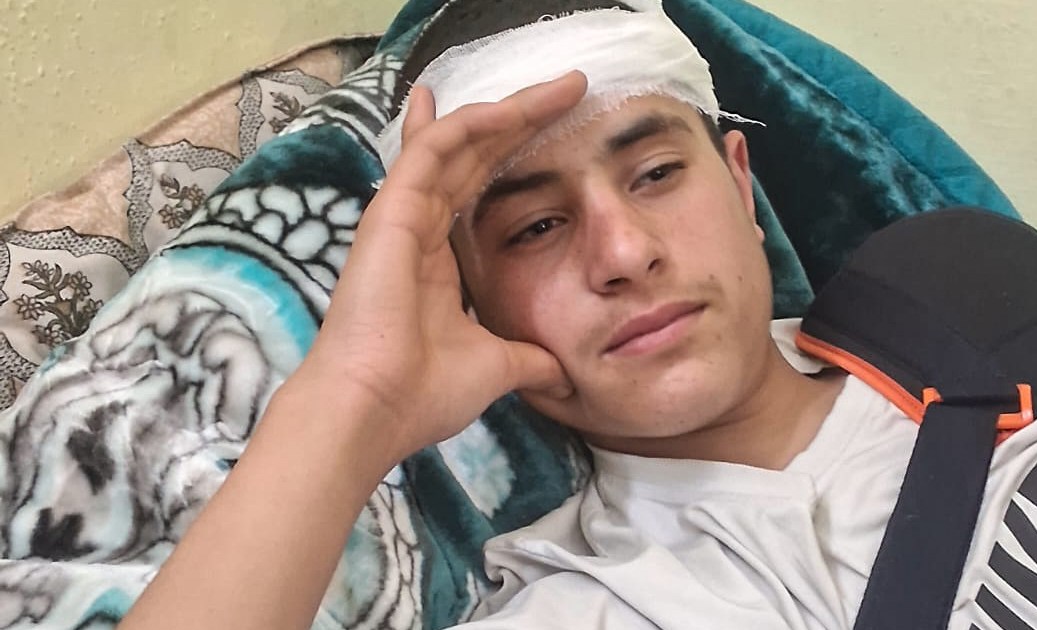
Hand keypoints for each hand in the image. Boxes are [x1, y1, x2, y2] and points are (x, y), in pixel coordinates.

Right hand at [289, 72, 586, 474]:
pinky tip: (509, 109)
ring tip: (558, 87)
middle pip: (472, 156)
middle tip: (568, 88)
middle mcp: (419, 229)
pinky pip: (432, 153)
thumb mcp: (496, 367)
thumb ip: (528, 360)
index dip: (511, 154)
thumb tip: (563, 372)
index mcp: (439, 261)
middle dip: (519, 119)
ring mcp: (402, 217)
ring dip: (507, 111)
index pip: (476, 188)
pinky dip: (468, 126)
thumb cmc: (424, 392)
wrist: (376, 410)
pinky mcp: (391, 213)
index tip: (554, 127)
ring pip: (456, 144)